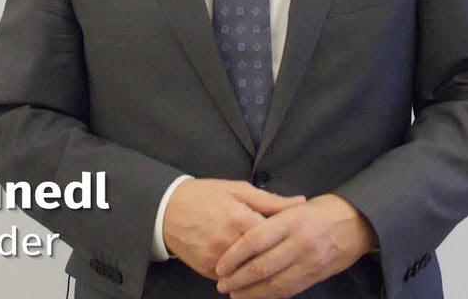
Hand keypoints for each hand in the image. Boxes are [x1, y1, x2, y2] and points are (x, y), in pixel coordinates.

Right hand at [162, 178, 306, 279]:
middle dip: (278, 255)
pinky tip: (252, 266)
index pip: (275, 236)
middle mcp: (229, 243)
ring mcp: (217, 260)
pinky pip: (233, 278)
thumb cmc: (204, 195)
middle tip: (288, 251)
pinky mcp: (207, 270)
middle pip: (265, 257)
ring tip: (273, 260)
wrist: (166, 209)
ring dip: (262, 268)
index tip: (296, 235)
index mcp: (240, 219)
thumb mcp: (238, 189)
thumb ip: (271, 200)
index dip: (288, 237)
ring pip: (250, 272)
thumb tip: (301, 203)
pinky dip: (244, 274)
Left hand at [213, 193, 376, 298]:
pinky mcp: (316, 276)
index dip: (234, 256)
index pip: (255, 240)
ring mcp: (309, 262)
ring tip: (234, 295)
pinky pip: (289, 290)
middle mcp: (300, 243)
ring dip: (251, 292)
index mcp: (291, 220)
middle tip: (222, 284)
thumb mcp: (298, 204)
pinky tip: (257, 297)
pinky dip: (270, 296)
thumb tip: (244, 223)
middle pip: (261, 266)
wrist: (359, 223)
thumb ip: (272, 212)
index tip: (220, 265)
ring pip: (274, 284)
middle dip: (238, 278)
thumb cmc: (325, 210)